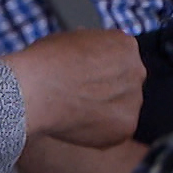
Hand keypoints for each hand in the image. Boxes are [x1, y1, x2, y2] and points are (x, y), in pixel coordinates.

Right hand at [1, 28, 144, 147]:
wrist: (35, 91)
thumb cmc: (44, 64)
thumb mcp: (72, 39)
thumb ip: (91, 50)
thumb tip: (89, 56)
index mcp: (125, 45)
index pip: (120, 61)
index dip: (100, 71)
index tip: (85, 79)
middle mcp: (137, 70)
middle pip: (125, 84)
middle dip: (107, 91)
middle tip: (80, 98)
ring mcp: (134, 99)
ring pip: (121, 109)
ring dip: (104, 112)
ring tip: (74, 112)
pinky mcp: (127, 126)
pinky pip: (115, 131)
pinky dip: (99, 132)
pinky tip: (77, 125)